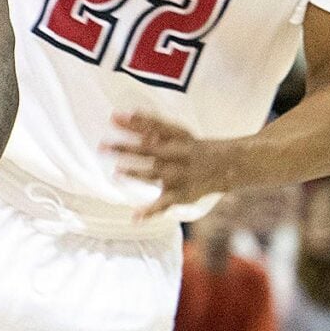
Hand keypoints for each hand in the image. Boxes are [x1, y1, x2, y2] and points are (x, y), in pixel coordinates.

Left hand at [105, 112, 233, 215]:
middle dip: (126, 148)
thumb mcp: (177, 132)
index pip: (154, 127)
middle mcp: (179, 154)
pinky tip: (135, 217)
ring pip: (156, 173)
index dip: (134, 122)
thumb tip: (122, 113)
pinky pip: (164, 204)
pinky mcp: (181, 194)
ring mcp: (180, 175)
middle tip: (103, 146)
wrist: (226, 166)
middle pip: (151, 150)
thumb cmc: (192, 146)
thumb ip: (151, 124)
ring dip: (136, 172)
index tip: (113, 116)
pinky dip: (151, 211)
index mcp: (178, 137)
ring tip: (116, 172)